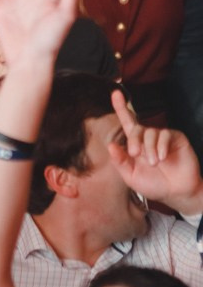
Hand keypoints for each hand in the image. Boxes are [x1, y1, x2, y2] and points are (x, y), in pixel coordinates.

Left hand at [108, 89, 202, 212]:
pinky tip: (163, 158)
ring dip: (149, 149)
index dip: (121, 107)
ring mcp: (162, 137)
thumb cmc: (153, 184)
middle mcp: (147, 138)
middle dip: (133, 140)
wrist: (176, 192)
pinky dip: (161, 146)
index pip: (127, 123)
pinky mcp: (176, 138)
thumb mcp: (131, 176)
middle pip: (136, 127)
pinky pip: (165, 134)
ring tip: (154, 163)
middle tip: (135, 154)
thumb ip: (120, 161)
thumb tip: (111, 145)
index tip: (115, 93)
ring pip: (150, 132)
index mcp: (135, 145)